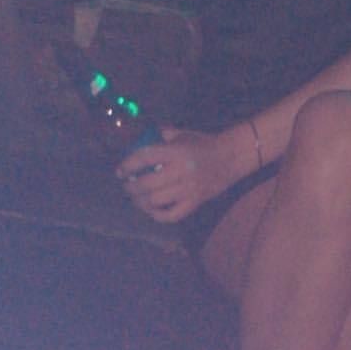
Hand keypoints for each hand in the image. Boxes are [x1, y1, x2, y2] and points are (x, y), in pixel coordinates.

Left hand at [117, 125, 248, 222]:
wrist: (231, 157)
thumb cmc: (203, 144)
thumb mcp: (183, 134)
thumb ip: (161, 136)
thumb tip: (141, 139)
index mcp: (177, 152)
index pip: (145, 158)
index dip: (128, 165)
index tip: (119, 171)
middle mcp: (181, 171)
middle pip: (146, 184)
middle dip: (130, 187)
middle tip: (126, 186)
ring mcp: (188, 190)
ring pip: (155, 201)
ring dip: (140, 201)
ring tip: (136, 198)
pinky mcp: (195, 203)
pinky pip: (171, 215)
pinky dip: (157, 215)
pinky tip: (151, 209)